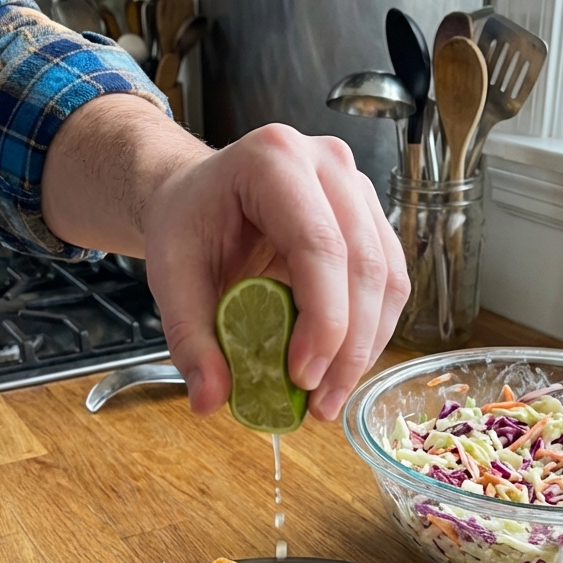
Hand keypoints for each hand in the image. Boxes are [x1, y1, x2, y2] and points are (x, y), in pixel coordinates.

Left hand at [43, 97, 409, 420]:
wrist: (199, 196)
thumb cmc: (189, 224)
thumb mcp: (172, 277)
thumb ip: (189, 339)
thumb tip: (210, 400)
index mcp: (273, 161)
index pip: (319, 244)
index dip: (323, 318)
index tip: (302, 376)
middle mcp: (328, 164)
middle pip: (364, 264)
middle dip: (348, 345)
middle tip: (320, 402)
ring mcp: (357, 188)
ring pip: (388, 277)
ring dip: (366, 347)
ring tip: (329, 397)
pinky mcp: (371, 218)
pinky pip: (390, 282)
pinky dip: (370, 333)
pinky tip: (341, 368)